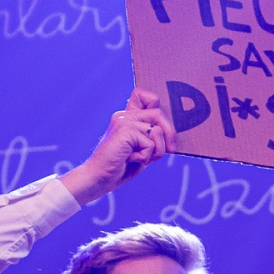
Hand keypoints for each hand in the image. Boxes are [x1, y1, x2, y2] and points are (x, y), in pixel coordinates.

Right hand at [62, 90, 176, 204]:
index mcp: (127, 117)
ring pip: (158, 130)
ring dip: (157, 151)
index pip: (143, 95)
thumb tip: (172, 134)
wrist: (100, 178)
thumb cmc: (121, 167)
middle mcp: (124, 116)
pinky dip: (146, 157)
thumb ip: (153, 137)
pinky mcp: (124, 130)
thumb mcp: (143, 149)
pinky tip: (131, 159)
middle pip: (159, 113)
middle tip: (170, 150)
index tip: (160, 127)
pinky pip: (150, 143)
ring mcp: (123, 121)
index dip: (156, 104)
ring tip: (141, 158)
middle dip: (170, 134)